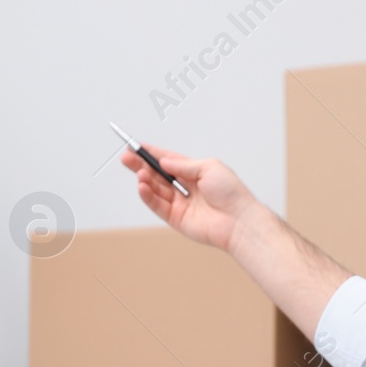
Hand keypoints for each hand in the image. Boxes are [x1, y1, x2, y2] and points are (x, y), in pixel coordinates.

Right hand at [120, 142, 265, 253]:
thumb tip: (164, 161)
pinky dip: (148, 196)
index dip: (152, 153)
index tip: (136, 146)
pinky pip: (157, 205)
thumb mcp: (209, 167)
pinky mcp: (176, 218)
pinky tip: (142, 186)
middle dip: (141, 165)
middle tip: (126, 157)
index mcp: (194, 172)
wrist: (238, 220)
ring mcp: (180, 203)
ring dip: (144, 180)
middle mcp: (185, 187)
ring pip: (156, 189)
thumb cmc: (231, 193)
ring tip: (138, 172)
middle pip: (157, 174)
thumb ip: (184, 165)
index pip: (168, 160)